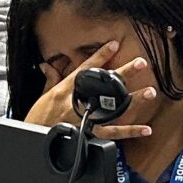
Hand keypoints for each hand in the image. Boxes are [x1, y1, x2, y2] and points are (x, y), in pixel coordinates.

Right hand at [21, 41, 158, 141]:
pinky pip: (113, 133)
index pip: (86, 68)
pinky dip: (129, 131)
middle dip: (124, 73)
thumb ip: (50, 79)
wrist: (32, 138)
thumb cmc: (37, 119)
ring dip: (133, 100)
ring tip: (150, 92)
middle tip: (140, 62)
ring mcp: (85, 117)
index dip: (101, 56)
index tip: (114, 44)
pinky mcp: (89, 133)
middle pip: (105, 85)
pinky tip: (145, 129)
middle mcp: (77, 101)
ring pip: (114, 107)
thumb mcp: (42, 95)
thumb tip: (47, 65)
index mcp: (66, 88)